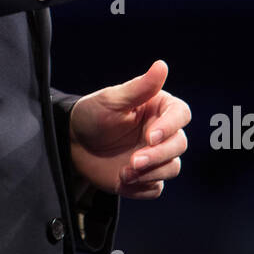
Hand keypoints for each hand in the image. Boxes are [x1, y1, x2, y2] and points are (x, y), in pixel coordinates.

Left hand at [69, 60, 189, 198]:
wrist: (73, 144)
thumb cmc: (92, 114)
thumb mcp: (112, 100)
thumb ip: (139, 87)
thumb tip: (162, 65)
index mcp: (158, 108)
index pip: (180, 114)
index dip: (170, 126)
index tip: (150, 136)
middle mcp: (162, 132)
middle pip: (179, 145)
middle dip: (157, 156)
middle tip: (133, 161)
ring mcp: (155, 156)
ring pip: (171, 168)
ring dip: (150, 173)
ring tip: (124, 172)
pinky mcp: (146, 177)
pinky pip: (155, 188)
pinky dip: (141, 187)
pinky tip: (122, 180)